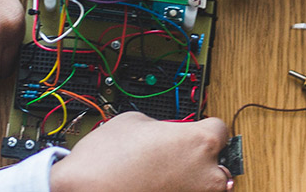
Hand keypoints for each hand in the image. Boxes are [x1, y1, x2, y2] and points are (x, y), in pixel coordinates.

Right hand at [51, 113, 232, 191]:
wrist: (84, 191)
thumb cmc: (106, 161)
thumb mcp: (135, 120)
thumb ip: (163, 125)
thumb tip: (167, 132)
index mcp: (200, 142)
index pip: (221, 129)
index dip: (204, 128)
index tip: (195, 132)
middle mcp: (207, 174)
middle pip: (218, 162)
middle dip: (199, 159)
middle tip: (174, 157)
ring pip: (206, 187)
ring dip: (190, 181)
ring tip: (161, 177)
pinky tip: (156, 189)